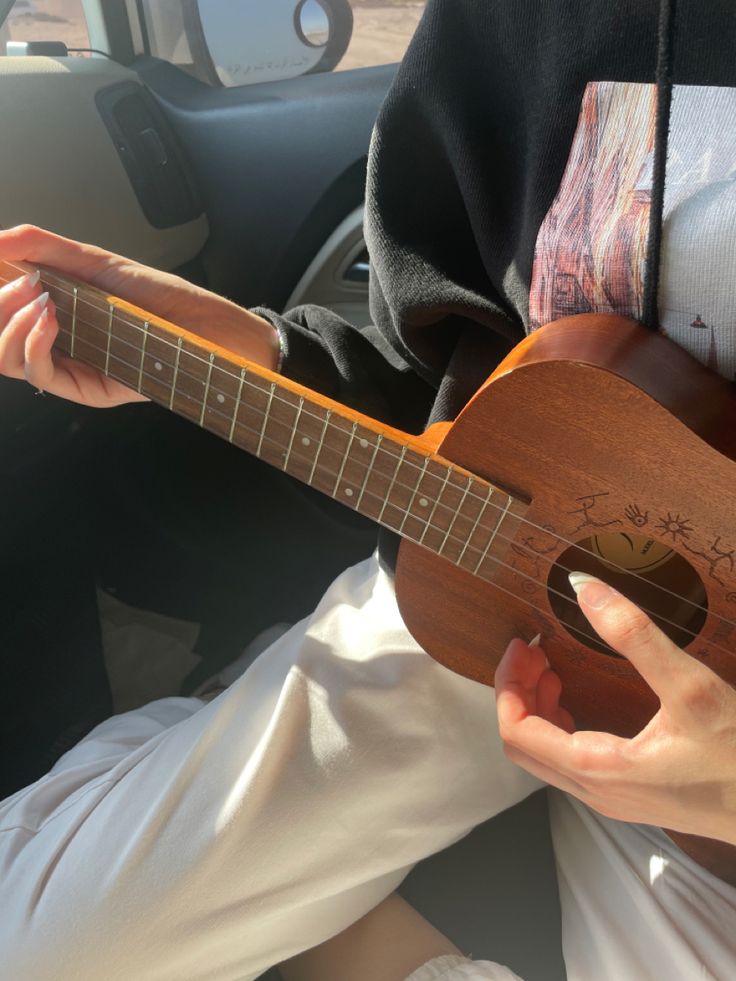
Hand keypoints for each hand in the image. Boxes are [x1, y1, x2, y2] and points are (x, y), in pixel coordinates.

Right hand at [0, 225, 279, 406]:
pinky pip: (40, 374)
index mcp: (53, 314)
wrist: (210, 328)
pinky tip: (49, 316)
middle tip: (15, 281)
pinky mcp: (88, 390)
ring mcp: (71, 368)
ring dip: (6, 321)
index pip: (2, 310)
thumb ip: (45, 248)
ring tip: (34, 296)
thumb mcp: (100, 263)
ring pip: (6, 358)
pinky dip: (33, 342)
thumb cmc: (164, 299)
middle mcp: (56, 343)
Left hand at [495, 573, 735, 845]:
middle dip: (518, 692)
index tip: (522, 644)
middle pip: (524, 745)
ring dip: (538, 707)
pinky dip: (561, 722)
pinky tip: (580, 695)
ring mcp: (612, 798)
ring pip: (547, 755)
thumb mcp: (690, 688)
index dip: (507, 684)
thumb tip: (585, 587)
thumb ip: (634, 636)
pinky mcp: (631, 794)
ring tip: (552, 667)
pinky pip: (572, 760)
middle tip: (534, 650)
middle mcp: (596, 792)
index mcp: (596, 770)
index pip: (516, 731)